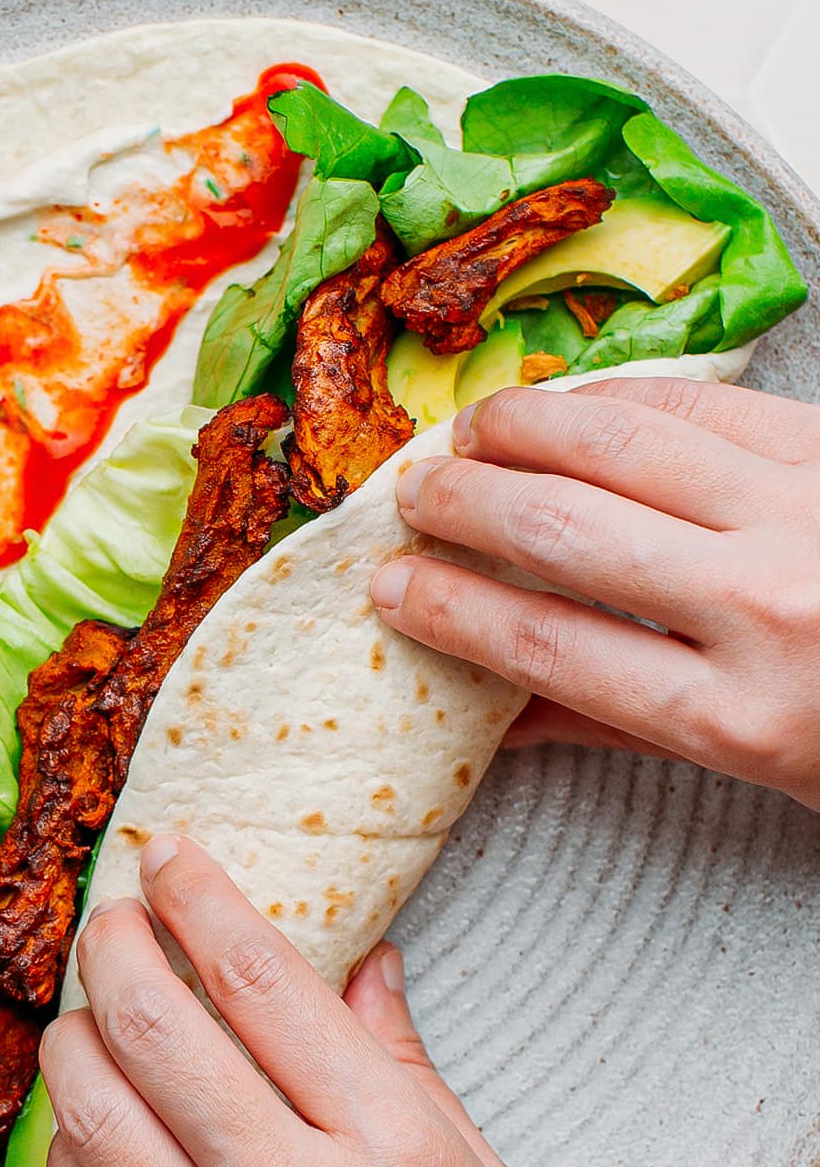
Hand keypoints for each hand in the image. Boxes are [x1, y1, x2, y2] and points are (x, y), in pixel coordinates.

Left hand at [41, 837, 735, 1166]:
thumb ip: (406, 1070)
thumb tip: (361, 968)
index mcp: (386, 1147)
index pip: (261, 978)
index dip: (201, 895)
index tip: (170, 852)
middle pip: (155, 1025)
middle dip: (116, 942)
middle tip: (111, 912)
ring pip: (93, 1113)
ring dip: (73, 1037)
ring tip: (82, 1007)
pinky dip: (66, 1150)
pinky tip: (79, 1121)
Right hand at [369, 376, 819, 811]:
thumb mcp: (771, 770)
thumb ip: (634, 730)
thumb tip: (503, 717)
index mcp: (742, 718)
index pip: (550, 647)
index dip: (450, 607)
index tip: (389, 585)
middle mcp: (765, 608)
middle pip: (563, 531)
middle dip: (461, 506)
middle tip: (410, 499)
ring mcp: (806, 513)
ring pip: (623, 440)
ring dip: (523, 428)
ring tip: (469, 435)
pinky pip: (705, 403)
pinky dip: (622, 396)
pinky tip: (573, 404)